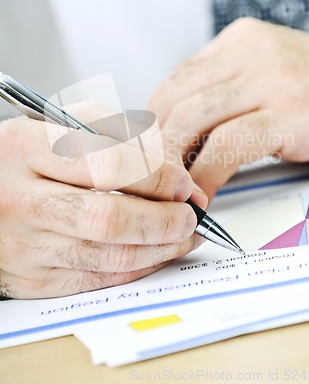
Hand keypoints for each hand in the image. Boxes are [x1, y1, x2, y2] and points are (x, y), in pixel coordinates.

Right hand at [0, 105, 206, 298]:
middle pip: (109, 219)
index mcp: (26, 149)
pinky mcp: (32, 279)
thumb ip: (112, 131)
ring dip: (160, 248)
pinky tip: (155, 252)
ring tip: (184, 235)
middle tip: (190, 214)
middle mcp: (22, 200)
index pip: (106, 164)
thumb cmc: (20, 158)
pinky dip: (136, 268)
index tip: (181, 182)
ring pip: (108, 256)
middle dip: (164, 219)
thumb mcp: (55, 124)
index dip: (156, 176)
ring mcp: (25, 245)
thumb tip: (167, 165)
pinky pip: (95, 279)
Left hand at [148, 17, 308, 199]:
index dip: (152, 124)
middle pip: (175, 99)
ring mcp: (273, 80)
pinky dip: (207, 174)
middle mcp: (252, 52)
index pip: (174, 81)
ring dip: (172, 163)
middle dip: (155, 147)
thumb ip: (225, 92)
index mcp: (239, 41)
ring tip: (173, 191)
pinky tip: (204, 194)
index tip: (148, 156)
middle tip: (152, 179)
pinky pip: (229, 145)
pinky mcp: (294, 113)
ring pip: (193, 119)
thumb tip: (176, 133)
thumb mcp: (266, 76)